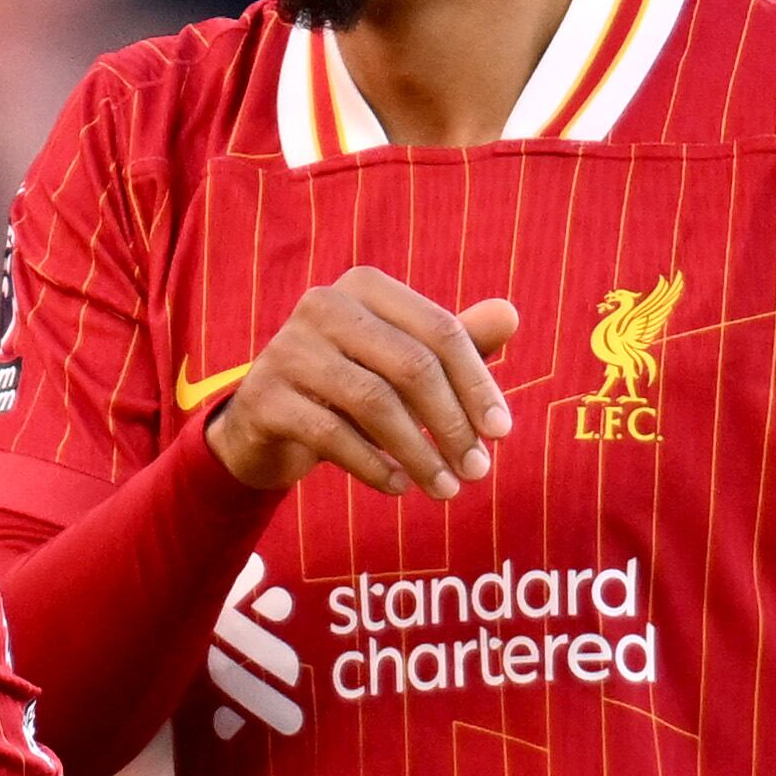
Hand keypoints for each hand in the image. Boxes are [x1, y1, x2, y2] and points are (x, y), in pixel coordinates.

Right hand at [204, 269, 519, 499]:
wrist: (264, 423)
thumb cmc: (349, 387)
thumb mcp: (402, 365)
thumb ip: (452, 343)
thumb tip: (511, 314)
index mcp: (365, 287)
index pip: (440, 332)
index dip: (477, 384)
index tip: (502, 434)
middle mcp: (323, 305)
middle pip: (411, 365)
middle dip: (452, 424)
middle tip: (478, 471)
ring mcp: (287, 349)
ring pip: (374, 402)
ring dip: (419, 453)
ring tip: (446, 489)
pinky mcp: (264, 397)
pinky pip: (332, 434)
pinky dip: (373, 466)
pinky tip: (399, 487)